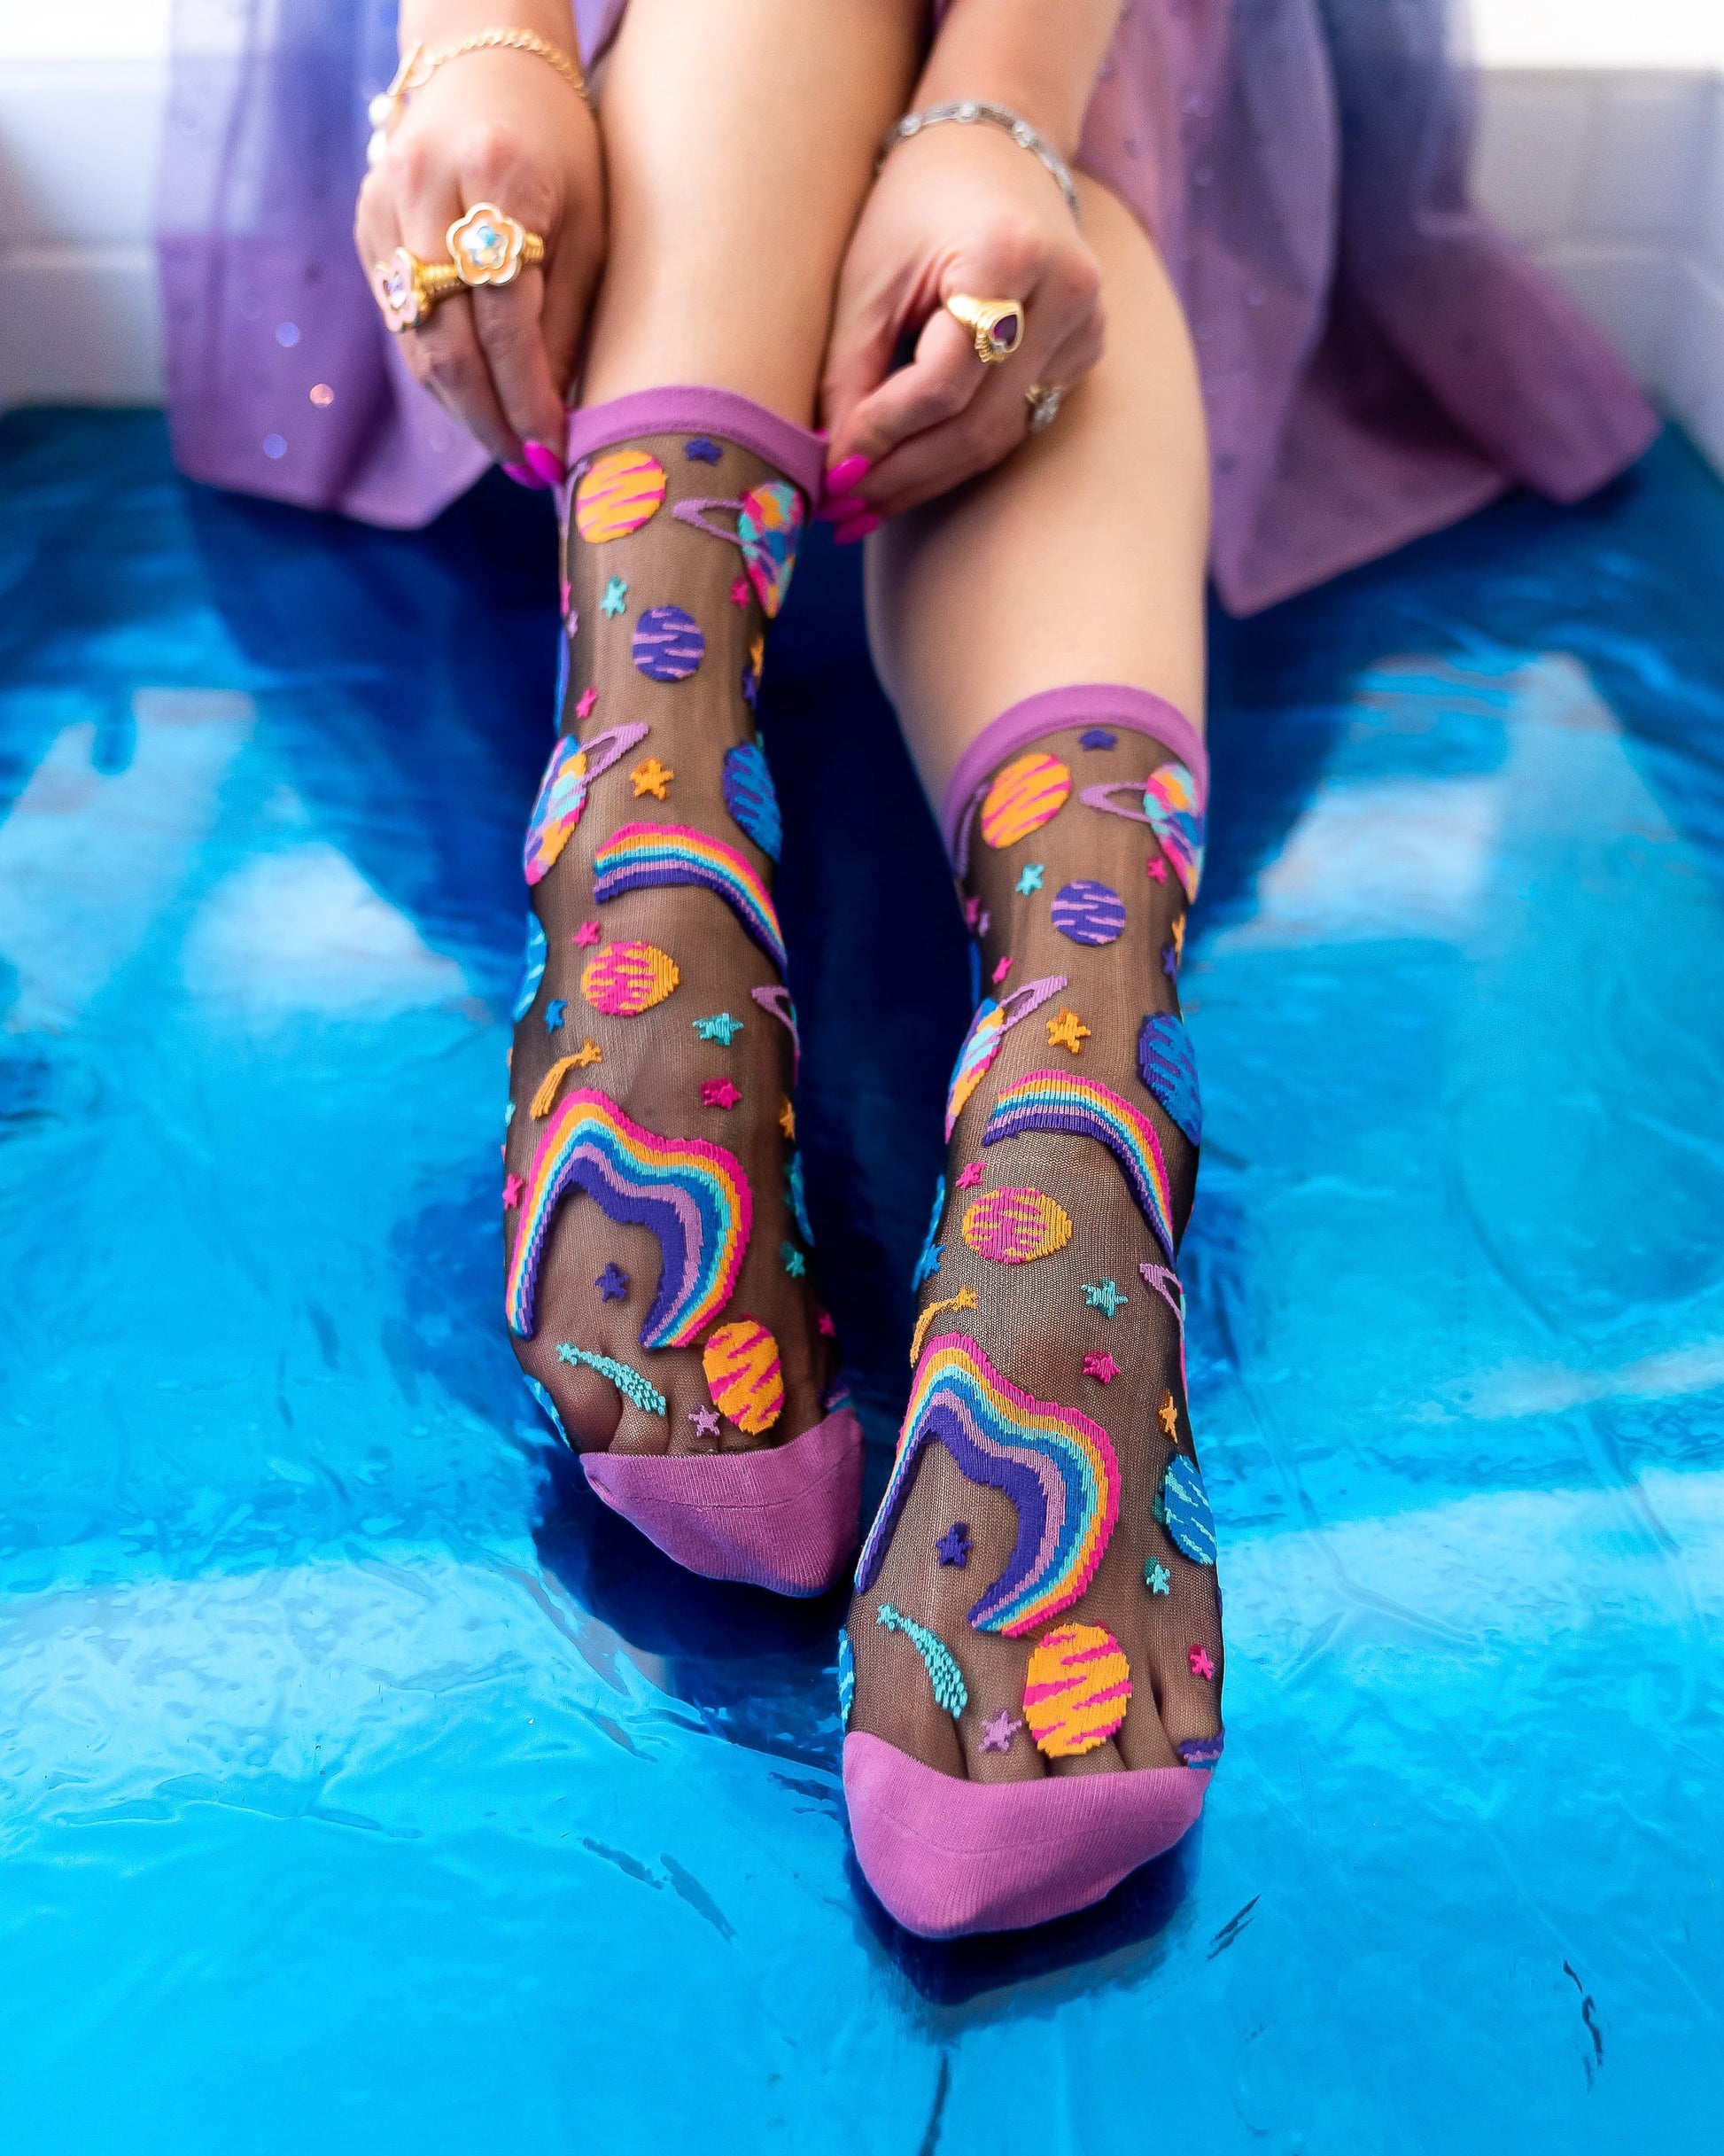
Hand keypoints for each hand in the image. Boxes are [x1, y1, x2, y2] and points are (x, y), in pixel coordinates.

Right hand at [354, 47, 604, 478]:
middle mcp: (424, 192)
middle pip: (450, 344)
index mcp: (496, 179)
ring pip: (418, 344)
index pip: (506, 323)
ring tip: (511, 449)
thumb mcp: (589, 223)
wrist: (484, 63)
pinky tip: (478, 402)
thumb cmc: (560, 146)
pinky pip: (403, 324)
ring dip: (465, 408)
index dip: (528, 400)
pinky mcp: (366, 226)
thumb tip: (557, 417)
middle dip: (491, 422)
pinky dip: (440, 372)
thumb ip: (567, 317)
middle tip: (529, 471)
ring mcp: (383, 208)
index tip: (553, 455)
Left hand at [819, 121, 1102, 525]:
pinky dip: (958, 453)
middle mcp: (1065, 292)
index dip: (884, 433)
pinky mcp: (1085, 351)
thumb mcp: (867, 280)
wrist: (993, 150)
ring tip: (865, 506)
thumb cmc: (915, 206)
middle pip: (977, 424)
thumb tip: (834, 471)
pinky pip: (1016, 424)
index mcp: (1009, 255)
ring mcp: (1087, 326)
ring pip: (999, 438)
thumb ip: (850, 375)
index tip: (833, 472)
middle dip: (902, 475)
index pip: (943, 381)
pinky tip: (909, 474)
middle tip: (843, 511)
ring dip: (927, 479)